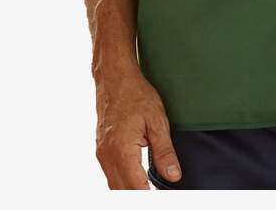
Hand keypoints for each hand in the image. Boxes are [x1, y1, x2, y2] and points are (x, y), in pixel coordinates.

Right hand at [94, 71, 182, 188]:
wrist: (115, 77)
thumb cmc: (135, 94)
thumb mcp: (157, 121)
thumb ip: (164, 151)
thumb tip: (174, 176)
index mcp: (121, 151)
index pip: (136, 190)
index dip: (149, 198)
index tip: (163, 197)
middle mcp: (107, 156)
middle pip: (122, 192)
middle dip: (140, 196)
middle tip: (159, 193)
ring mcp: (101, 154)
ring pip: (114, 186)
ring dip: (131, 191)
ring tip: (150, 190)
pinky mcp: (101, 150)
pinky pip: (110, 174)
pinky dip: (123, 182)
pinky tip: (137, 180)